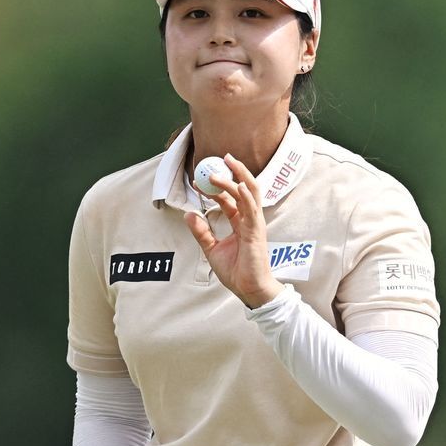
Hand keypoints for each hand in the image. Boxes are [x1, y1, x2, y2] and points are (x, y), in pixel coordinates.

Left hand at [184, 154, 284, 307]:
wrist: (248, 289)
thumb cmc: (236, 272)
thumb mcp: (211, 249)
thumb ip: (201, 232)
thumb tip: (188, 214)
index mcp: (241, 223)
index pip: (230, 199)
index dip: (217, 187)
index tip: (200, 178)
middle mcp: (250, 220)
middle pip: (246, 189)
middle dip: (236, 171)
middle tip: (223, 156)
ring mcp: (255, 225)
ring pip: (249, 193)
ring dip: (237, 177)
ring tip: (225, 164)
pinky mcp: (256, 232)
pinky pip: (252, 209)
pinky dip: (245, 196)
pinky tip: (237, 185)